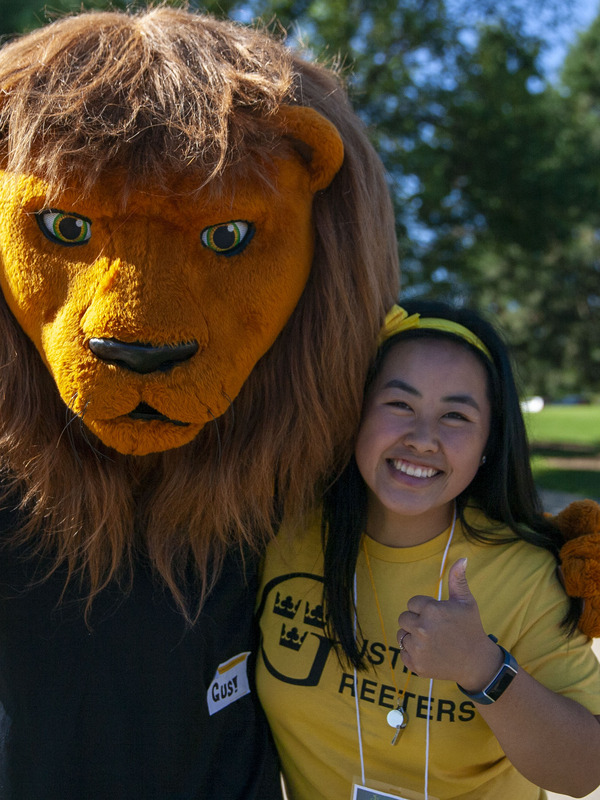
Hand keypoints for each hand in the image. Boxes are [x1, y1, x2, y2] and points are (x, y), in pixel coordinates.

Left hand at [396, 558, 501, 688]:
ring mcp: (418, 648)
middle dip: (415, 622)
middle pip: (403, 618)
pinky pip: (403, 653)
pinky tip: (429, 653)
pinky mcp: (416, 665)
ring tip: (431, 641)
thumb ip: (458, 579)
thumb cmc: (470, 628)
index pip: (412, 603)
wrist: (476, 663)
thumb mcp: (466, 602)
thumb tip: (462, 558)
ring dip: (412, 637)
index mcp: (432, 610)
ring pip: (401, 636)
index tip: (437, 617)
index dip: (424, 609)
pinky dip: (412, 653)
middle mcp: (422, 628)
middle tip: (434, 629)